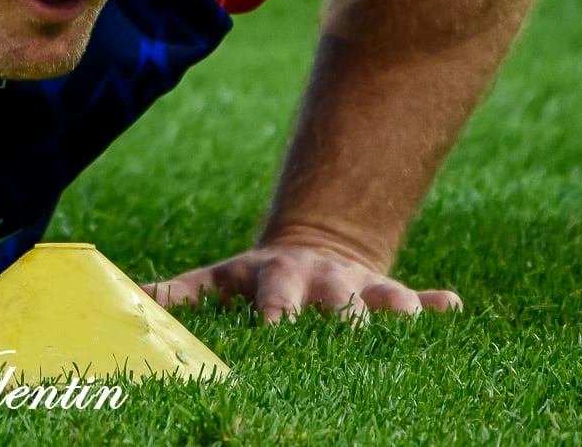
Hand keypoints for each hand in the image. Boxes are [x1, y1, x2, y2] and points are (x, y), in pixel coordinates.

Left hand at [144, 241, 462, 323]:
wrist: (312, 247)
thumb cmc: (257, 279)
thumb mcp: (218, 280)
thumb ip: (177, 294)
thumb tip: (128, 301)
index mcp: (277, 280)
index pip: (275, 296)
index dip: (275, 311)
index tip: (275, 328)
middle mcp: (322, 282)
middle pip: (334, 299)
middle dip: (341, 316)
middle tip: (350, 333)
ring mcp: (359, 287)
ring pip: (381, 297)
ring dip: (395, 307)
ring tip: (410, 318)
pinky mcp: (391, 295)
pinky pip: (418, 298)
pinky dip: (435, 305)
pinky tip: (452, 308)